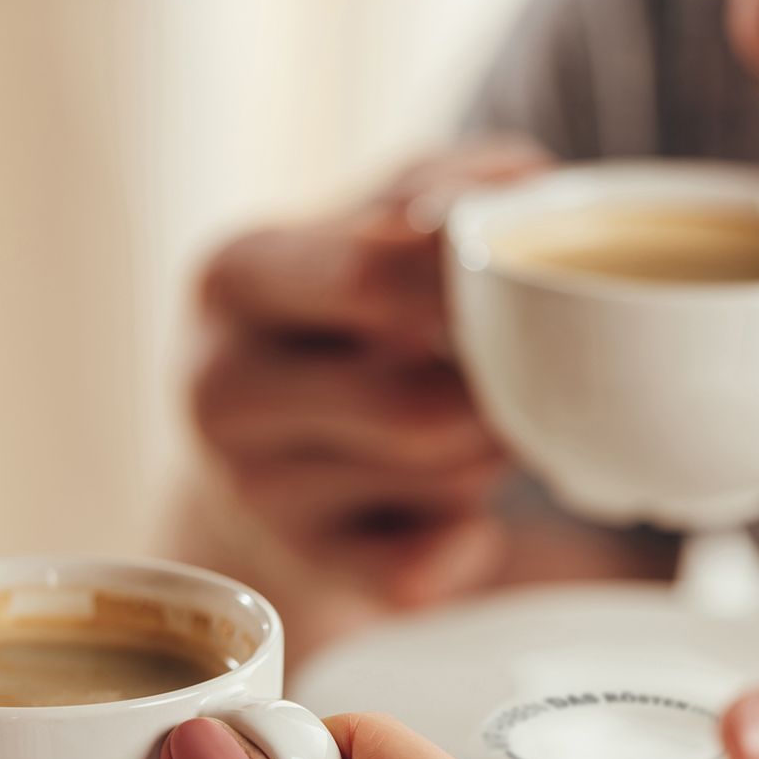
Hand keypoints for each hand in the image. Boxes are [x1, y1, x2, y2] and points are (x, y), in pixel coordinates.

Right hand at [191, 139, 550, 607]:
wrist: (256, 448)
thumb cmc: (345, 314)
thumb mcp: (374, 219)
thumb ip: (449, 189)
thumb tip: (518, 205)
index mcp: (236, 275)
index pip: (375, 276)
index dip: (479, 282)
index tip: (529, 277)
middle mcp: (224, 391)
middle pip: (419, 406)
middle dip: (500, 391)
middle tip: (535, 366)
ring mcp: (256, 494)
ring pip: (441, 481)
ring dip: (494, 450)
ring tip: (477, 420)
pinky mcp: (304, 569)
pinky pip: (430, 569)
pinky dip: (471, 540)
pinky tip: (452, 507)